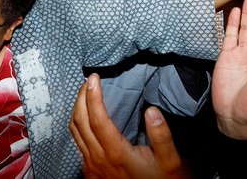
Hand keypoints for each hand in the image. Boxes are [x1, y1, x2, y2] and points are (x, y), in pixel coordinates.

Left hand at [70, 73, 190, 178]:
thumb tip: (152, 111)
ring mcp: (92, 166)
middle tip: (89, 81)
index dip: (93, 95)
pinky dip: (79, 125)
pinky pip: (77, 143)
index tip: (94, 78)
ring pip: (74, 132)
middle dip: (82, 97)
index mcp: (117, 153)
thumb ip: (162, 137)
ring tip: (86, 93)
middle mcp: (99, 159)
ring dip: (78, 110)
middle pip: (80, 121)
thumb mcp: (171, 162)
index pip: (97, 118)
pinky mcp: (91, 171)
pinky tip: (88, 118)